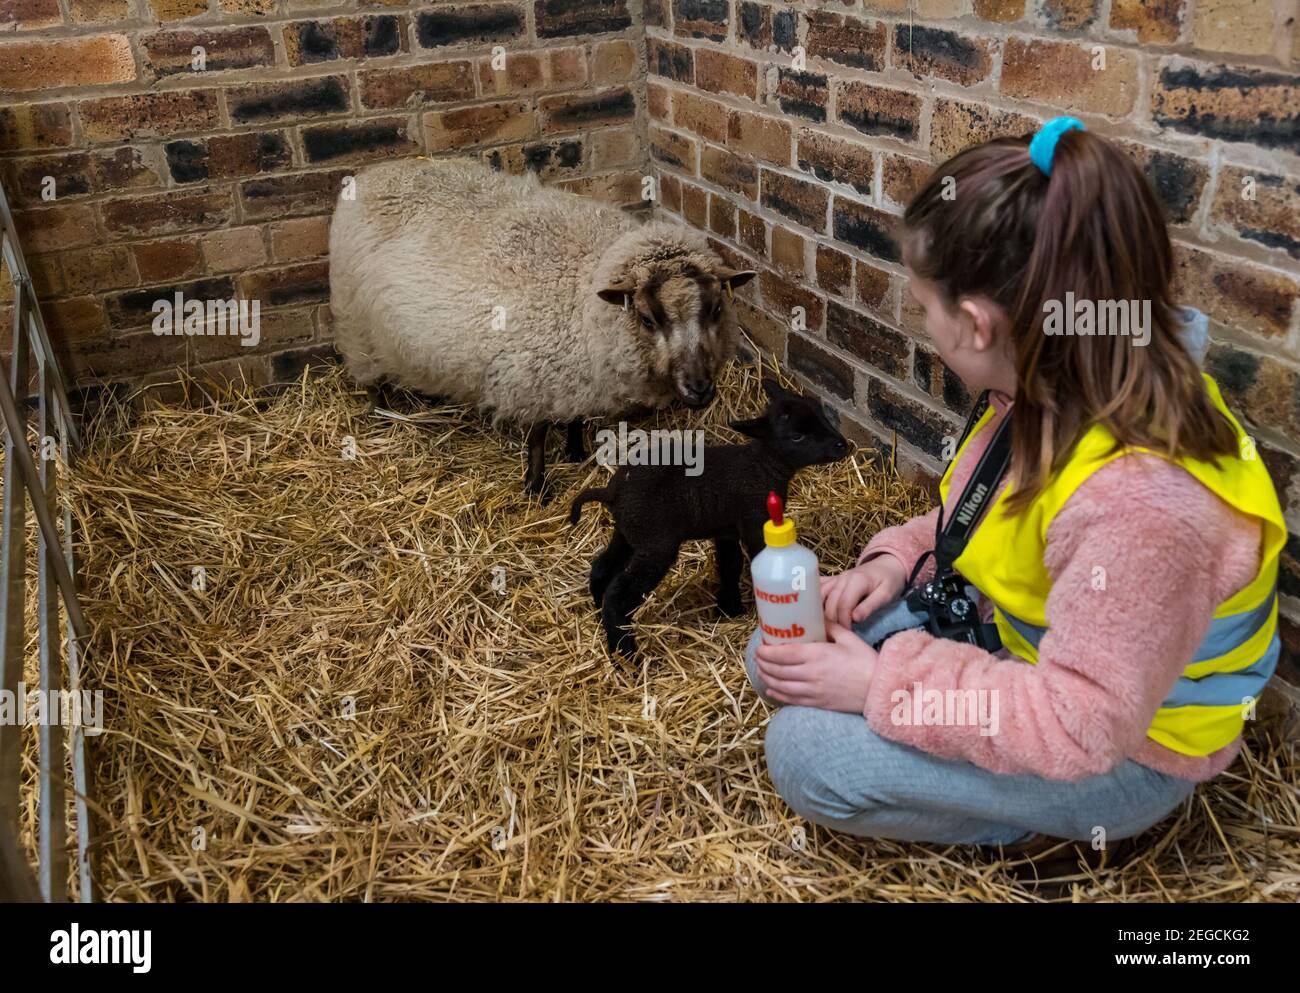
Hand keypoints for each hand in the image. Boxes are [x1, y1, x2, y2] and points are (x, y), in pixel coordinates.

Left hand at [754, 622, 877, 712]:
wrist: (879, 690)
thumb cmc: (865, 661)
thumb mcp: (848, 638)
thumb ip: (830, 626)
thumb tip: (817, 616)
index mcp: (817, 655)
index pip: (783, 653)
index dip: (767, 651)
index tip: (760, 647)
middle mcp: (810, 674)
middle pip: (778, 669)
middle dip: (763, 663)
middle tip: (757, 657)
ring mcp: (812, 690)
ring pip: (781, 685)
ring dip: (767, 678)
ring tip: (761, 671)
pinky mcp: (817, 703)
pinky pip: (791, 699)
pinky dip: (778, 694)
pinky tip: (771, 689)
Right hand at [820, 556, 907, 628]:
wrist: (888, 565)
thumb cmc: (890, 581)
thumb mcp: (886, 594)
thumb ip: (870, 605)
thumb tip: (855, 618)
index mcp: (856, 581)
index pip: (843, 605)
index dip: (843, 622)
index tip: (848, 635)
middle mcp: (842, 578)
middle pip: (829, 604)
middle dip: (832, 622)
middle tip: (836, 636)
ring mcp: (836, 578)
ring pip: (820, 598)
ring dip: (821, 613)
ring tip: (825, 629)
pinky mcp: (833, 580)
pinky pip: (818, 589)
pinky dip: (813, 600)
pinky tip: (810, 612)